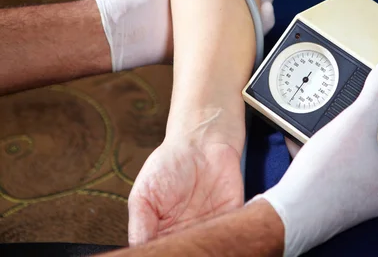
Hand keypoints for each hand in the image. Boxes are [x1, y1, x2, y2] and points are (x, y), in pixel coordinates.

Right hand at [127, 123, 243, 244]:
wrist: (201, 139)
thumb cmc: (169, 163)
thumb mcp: (144, 195)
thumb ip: (140, 226)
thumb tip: (138, 250)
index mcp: (163, 232)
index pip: (163, 253)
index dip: (165, 254)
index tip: (165, 252)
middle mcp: (187, 232)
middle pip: (187, 253)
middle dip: (186, 253)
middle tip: (184, 248)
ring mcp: (210, 226)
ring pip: (209, 248)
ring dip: (205, 249)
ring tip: (197, 236)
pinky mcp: (232, 216)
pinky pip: (232, 235)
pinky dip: (229, 239)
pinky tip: (218, 234)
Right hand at [255, 57, 377, 256]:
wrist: (291, 214)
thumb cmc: (328, 174)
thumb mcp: (356, 121)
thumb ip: (377, 93)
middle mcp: (377, 193)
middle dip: (366, 134)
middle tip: (356, 117)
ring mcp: (353, 202)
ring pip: (353, 165)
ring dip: (341, 145)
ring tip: (328, 128)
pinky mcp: (329, 206)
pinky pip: (330, 176)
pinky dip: (319, 158)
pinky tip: (302, 144)